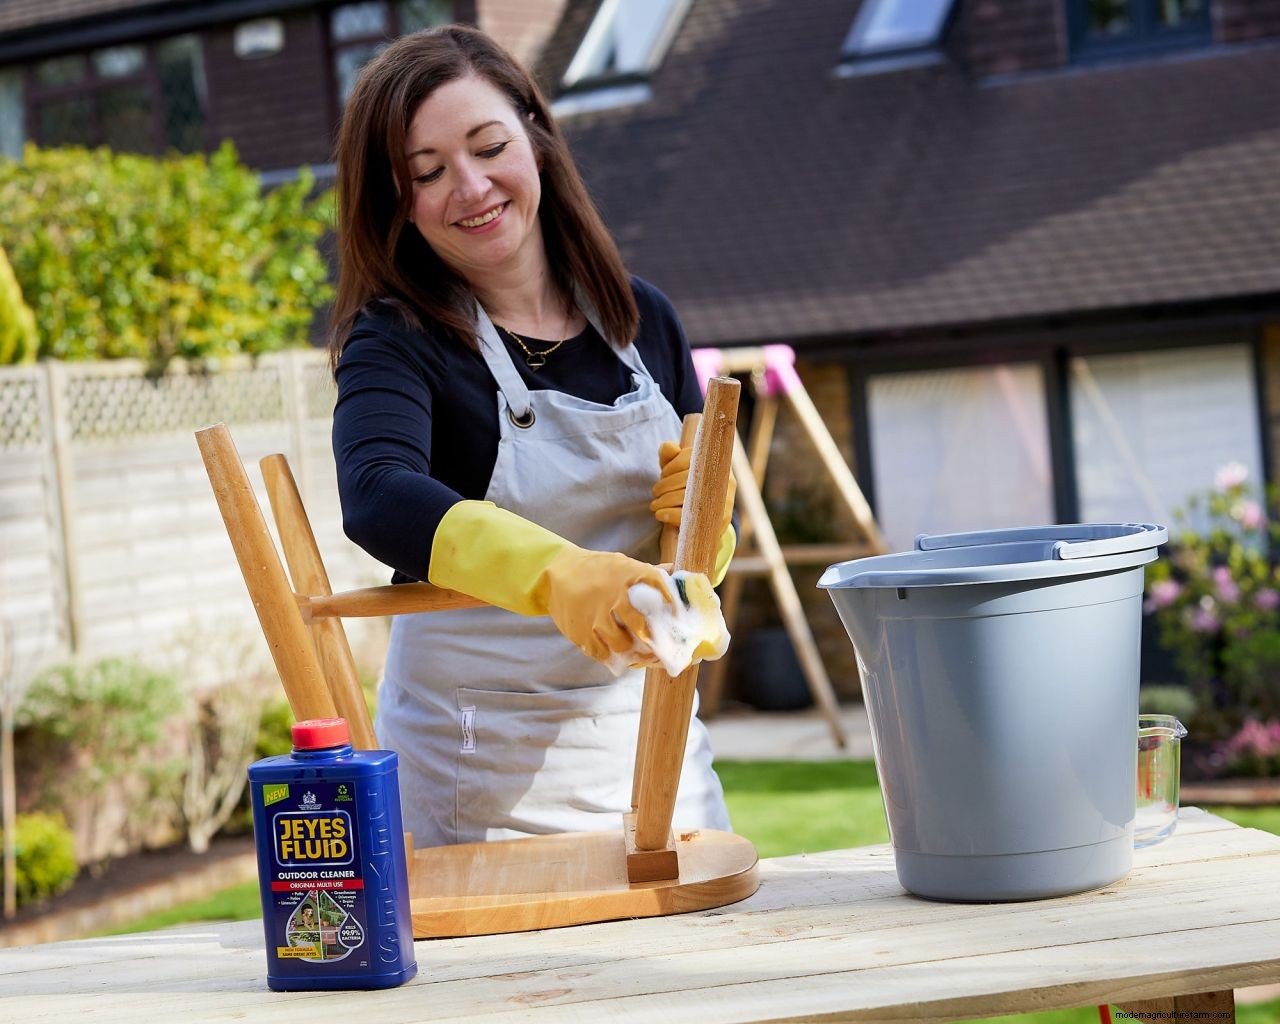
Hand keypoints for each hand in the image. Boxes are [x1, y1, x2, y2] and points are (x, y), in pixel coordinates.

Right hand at [539, 548, 671, 663]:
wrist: (555, 573)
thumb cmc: (594, 570)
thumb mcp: (619, 563)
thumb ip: (646, 571)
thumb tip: (673, 569)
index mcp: (627, 573)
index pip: (658, 588)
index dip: (672, 605)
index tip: (677, 618)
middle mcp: (613, 593)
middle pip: (641, 625)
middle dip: (651, 638)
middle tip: (656, 645)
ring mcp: (595, 614)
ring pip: (621, 643)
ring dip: (628, 648)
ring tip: (631, 647)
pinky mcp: (580, 630)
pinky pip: (601, 652)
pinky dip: (608, 654)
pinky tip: (611, 649)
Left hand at [649, 440, 735, 533]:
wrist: (708, 513)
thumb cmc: (686, 483)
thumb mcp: (676, 466)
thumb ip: (670, 453)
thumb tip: (670, 448)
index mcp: (714, 460)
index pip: (688, 459)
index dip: (670, 468)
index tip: (662, 476)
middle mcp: (724, 477)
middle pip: (687, 479)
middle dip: (665, 486)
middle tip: (655, 493)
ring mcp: (726, 498)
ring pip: (689, 498)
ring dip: (665, 501)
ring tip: (654, 505)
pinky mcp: (723, 518)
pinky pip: (694, 516)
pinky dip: (672, 515)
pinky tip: (660, 514)